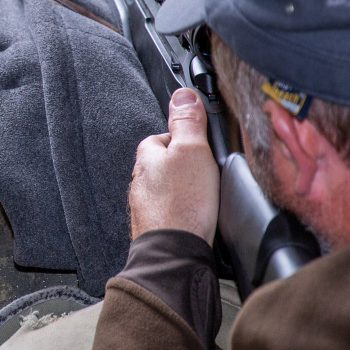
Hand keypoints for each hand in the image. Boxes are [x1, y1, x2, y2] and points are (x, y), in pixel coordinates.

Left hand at [128, 88, 219, 245]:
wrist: (175, 255)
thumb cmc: (182, 204)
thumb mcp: (192, 149)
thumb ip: (188, 121)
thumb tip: (183, 94)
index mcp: (147, 155)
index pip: (167, 134)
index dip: (189, 139)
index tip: (203, 146)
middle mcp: (141, 179)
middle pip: (169, 162)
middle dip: (188, 167)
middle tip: (207, 174)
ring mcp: (147, 204)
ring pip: (171, 187)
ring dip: (186, 190)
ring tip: (204, 197)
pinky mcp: (156, 226)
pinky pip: (174, 209)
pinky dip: (185, 210)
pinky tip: (197, 215)